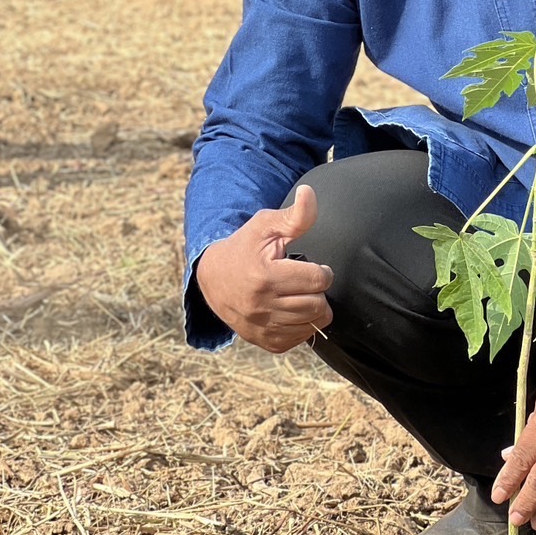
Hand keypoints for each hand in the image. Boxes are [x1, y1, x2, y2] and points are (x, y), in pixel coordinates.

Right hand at [195, 185, 332, 352]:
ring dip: (314, 308)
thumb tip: (309, 192)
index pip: (318, 279)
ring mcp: (262, 327)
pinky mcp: (264, 342)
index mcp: (265, 276)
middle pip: (318, 305)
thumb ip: (294, 215)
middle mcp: (261, 306)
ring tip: (301, 294)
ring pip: (312, 323)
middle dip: (318, 290)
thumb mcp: (266, 225)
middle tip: (307, 281)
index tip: (313, 266)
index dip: (323, 271)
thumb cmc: (245, 246)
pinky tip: (292, 310)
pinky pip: (300, 339)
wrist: (212, 278)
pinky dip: (303, 325)